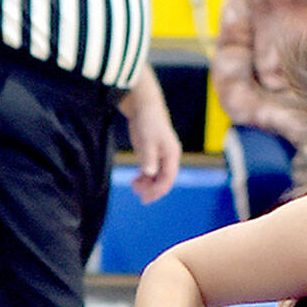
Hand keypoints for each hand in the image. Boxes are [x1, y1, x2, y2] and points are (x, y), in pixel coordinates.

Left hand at [119, 66, 180, 203]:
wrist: (144, 108)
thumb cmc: (148, 123)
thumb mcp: (147, 140)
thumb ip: (148, 158)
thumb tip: (149, 174)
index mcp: (172, 155)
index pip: (168, 178)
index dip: (158, 190)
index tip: (146, 198)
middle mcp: (169, 157)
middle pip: (164, 179)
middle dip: (153, 190)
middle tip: (139, 197)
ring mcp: (161, 156)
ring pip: (158, 176)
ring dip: (148, 184)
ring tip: (134, 186)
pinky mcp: (153, 153)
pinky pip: (151, 170)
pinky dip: (145, 177)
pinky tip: (135, 180)